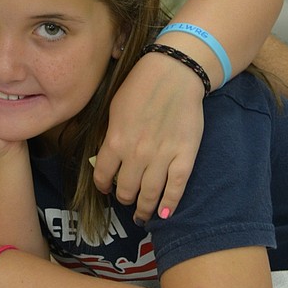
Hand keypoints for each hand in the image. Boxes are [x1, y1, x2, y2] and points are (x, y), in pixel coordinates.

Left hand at [92, 51, 203, 222]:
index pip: (103, 175)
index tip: (106, 188)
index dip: (103, 185)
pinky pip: (176, 189)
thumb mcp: (115, 108)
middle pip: (126, 190)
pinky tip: (163, 214)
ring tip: (142, 214)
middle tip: (126, 199)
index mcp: (115, 140)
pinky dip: (169, 205)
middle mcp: (136, 154)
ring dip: (143, 209)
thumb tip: (109, 157)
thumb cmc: (141, 86)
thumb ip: (111, 135)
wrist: (175, 73)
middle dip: (123, 198)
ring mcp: (162, 157)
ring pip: (149, 195)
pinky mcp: (185, 157)